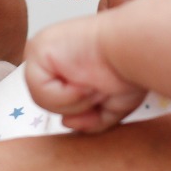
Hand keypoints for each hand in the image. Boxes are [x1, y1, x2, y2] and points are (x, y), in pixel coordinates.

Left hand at [25, 12, 146, 131]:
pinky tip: (83, 82)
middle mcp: (50, 54)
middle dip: (78, 106)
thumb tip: (66, 122)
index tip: (100, 93)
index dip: (79, 107)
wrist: (132, 49)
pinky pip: (40, 92)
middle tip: (98, 89)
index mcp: (63, 59)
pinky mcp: (38, 51)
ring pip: (43, 100)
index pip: (56, 98)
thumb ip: (88, 117)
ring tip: (92, 84)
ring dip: (74, 103)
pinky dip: (65, 96)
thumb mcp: (109, 103)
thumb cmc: (128, 67)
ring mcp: (41, 50)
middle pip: (48, 102)